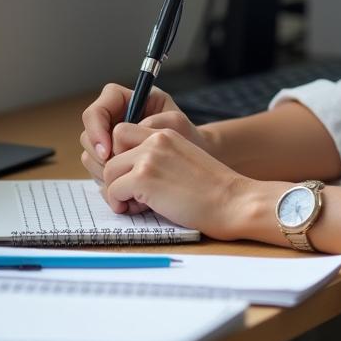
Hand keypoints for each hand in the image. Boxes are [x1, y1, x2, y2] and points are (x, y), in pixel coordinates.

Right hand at [80, 83, 211, 185]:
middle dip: (99, 156)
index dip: (96, 129)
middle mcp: (115, 119)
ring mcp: (110, 140)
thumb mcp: (176, 124)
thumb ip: (150, 123)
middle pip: (88, 135)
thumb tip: (122, 135)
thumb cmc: (188, 137)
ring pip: (89, 155)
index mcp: (129, 101)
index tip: (108, 152)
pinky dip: (107, 182)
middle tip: (116, 173)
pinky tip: (126, 189)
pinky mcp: (111, 160)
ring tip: (128, 181)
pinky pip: (96, 171)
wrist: (193, 159)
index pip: (97, 110)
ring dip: (103, 171)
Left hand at [102, 127, 267, 239]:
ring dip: (116, 191)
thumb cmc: (211, 190)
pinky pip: (113, 190)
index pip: (123, 132)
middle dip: (115, 174)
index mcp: (167, 133)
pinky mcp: (144, 177)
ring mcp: (150, 157)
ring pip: (108, 171)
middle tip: (132, 193)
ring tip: (139, 203)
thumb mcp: (183, 161)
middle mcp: (156, 140)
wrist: (231, 201)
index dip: (121, 156)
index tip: (132, 176)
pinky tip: (143, 209)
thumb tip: (123, 175)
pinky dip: (121, 204)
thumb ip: (158, 158)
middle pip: (111, 152)